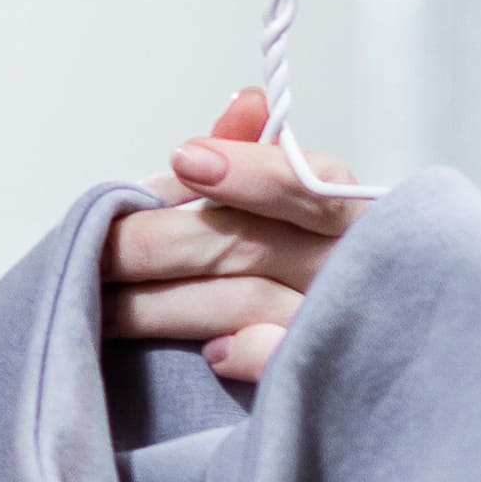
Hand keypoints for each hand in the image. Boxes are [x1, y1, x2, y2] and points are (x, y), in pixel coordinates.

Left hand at [101, 91, 369, 386]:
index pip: (311, 184)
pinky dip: (247, 354)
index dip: (249, 172)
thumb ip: (263, 157)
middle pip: (249, 244)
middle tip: (94, 247)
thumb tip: (247, 103)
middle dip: (158, 242)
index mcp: (352, 217)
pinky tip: (210, 354)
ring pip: (243, 302)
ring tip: (100, 306)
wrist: (386, 356)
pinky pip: (282, 367)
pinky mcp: (326, 379)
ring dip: (161, 304)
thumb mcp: (302, 209)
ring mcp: (341, 328)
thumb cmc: (320, 270)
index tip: (185, 160)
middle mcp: (352, 268)